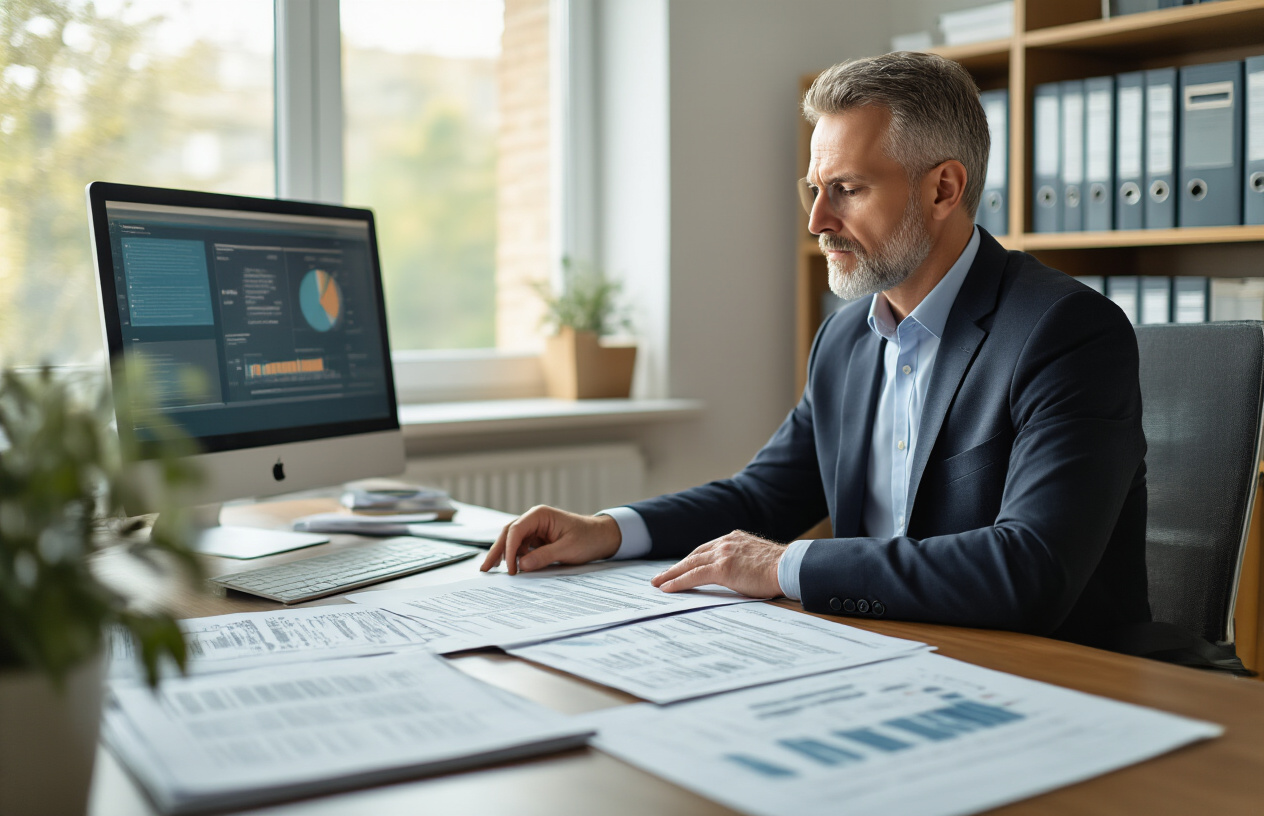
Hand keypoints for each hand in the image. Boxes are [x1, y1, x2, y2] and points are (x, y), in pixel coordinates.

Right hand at [480, 505, 621, 574]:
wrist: (602, 537)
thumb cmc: (588, 538)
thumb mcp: (567, 549)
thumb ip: (543, 556)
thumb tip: (521, 565)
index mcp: (540, 515)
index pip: (516, 529)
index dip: (509, 549)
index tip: (510, 568)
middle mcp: (534, 519)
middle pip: (508, 533)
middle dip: (497, 551)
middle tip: (485, 568)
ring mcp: (535, 529)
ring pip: (512, 540)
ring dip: (503, 554)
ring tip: (493, 570)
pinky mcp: (537, 539)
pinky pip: (521, 547)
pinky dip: (515, 557)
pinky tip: (511, 568)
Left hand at [650, 531, 784, 597]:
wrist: (791, 567)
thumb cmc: (782, 569)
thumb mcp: (759, 560)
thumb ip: (745, 563)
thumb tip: (739, 577)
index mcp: (735, 539)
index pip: (707, 550)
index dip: (692, 560)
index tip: (682, 567)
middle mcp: (727, 542)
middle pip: (694, 555)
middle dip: (677, 566)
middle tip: (661, 576)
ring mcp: (723, 553)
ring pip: (690, 564)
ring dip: (671, 574)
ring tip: (658, 583)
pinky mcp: (722, 567)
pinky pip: (694, 575)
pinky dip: (678, 582)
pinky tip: (667, 588)